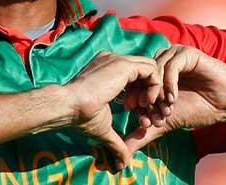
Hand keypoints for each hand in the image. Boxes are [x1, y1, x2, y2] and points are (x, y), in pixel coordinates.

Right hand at [64, 51, 167, 170]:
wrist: (69, 106)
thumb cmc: (81, 116)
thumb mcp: (104, 127)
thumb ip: (117, 141)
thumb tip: (121, 165)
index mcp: (107, 70)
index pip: (135, 77)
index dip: (142, 96)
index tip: (141, 116)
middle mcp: (113, 61)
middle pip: (145, 71)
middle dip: (152, 94)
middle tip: (151, 114)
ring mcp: (118, 60)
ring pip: (151, 68)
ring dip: (155, 91)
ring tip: (148, 110)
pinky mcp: (124, 64)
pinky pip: (151, 70)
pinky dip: (154, 87)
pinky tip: (145, 103)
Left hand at [124, 45, 225, 152]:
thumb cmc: (197, 109)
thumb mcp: (165, 124)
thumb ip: (144, 134)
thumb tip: (123, 156)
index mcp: (152, 74)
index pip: (133, 84)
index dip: (136, 104)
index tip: (145, 123)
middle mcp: (160, 61)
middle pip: (140, 76)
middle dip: (144, 100)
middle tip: (154, 118)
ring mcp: (173, 55)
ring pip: (154, 70)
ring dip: (157, 93)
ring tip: (166, 110)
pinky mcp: (187, 53)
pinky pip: (171, 65)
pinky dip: (169, 84)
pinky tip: (174, 99)